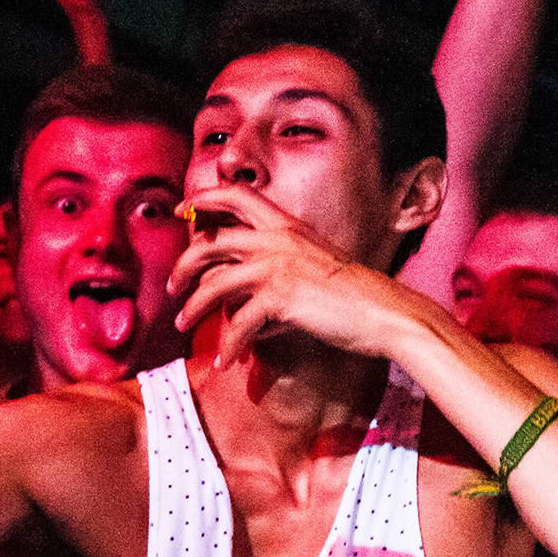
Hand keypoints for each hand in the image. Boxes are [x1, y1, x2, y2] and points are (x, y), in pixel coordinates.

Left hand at [169, 184, 421, 365]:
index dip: (204, 198)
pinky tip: (225, 361)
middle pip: (210, 243)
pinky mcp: (280, 299)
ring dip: (193, 309)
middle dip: (183, 266)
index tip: (183, 210)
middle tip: (172, 286)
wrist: (384, 311)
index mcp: (287, 225)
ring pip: (214, 284)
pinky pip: (238, 324)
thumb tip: (253, 278)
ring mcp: (277, 268)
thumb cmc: (355, 293)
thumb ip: (284, 258)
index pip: (236, 195)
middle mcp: (277, 240)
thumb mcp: (317, 260)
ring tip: (183, 326)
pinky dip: (228, 346)